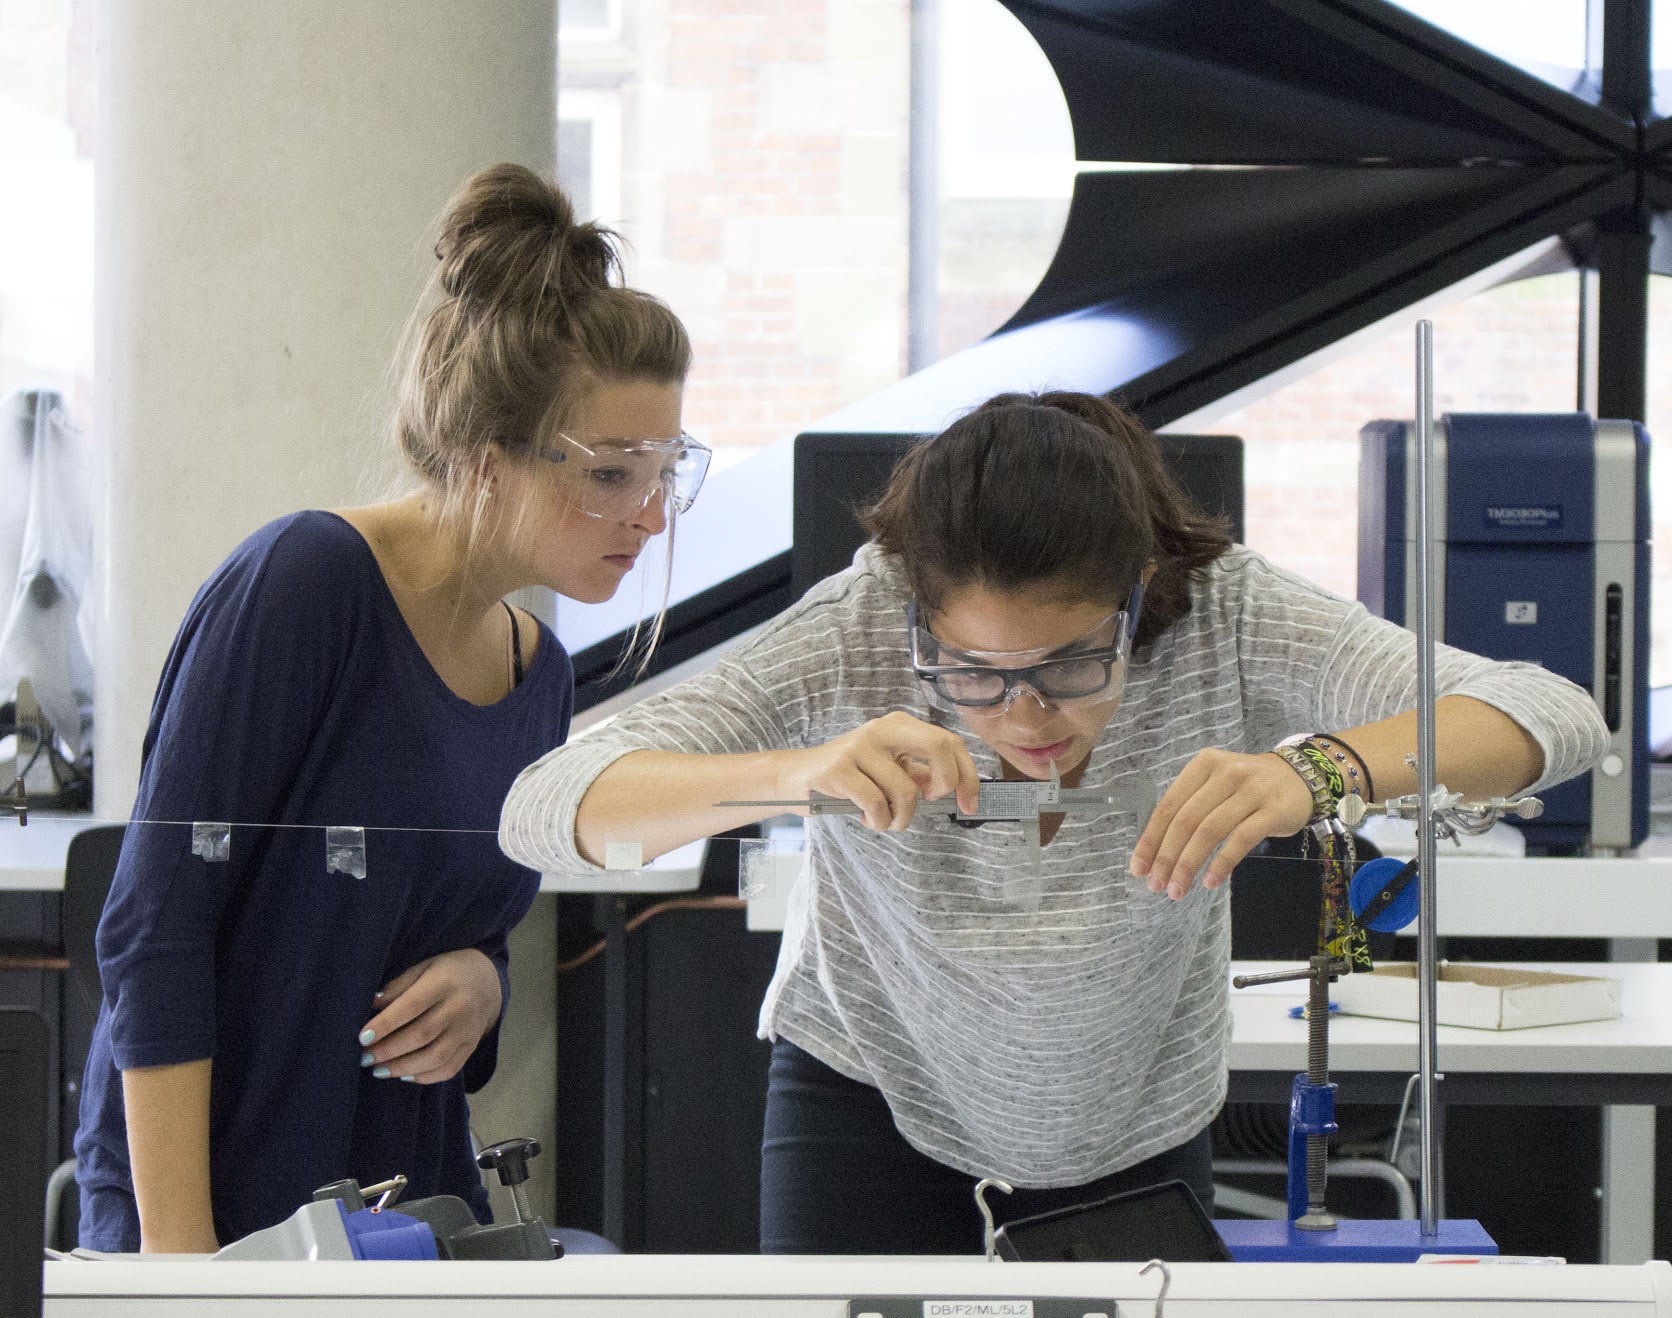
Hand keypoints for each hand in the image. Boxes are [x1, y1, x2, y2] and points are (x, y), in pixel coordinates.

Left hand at [358, 948, 502, 1083]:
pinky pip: (449, 1069)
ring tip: (378, 1070)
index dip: (386, 1023)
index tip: (363, 1037)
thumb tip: (372, 1007)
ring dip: (403, 1067)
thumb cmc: (448, 971)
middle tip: (364, 1058)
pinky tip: (405, 1075)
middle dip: (389, 1050)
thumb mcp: (424, 967)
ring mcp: (467, 1030)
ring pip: (435, 1057)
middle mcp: (459, 1007)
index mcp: (444, 982)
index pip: (412, 1006)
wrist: (489, 981)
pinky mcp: (471, 1046)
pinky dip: (425, 1077)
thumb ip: (399, 986)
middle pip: (422, 1035)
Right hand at [779, 711, 981, 831]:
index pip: (950, 743)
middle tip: (932, 804)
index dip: (968, 776)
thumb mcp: (889, 770)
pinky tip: (866, 818)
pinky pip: (877, 804)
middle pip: (939, 747)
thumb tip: (955, 789)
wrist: (797, 777)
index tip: (969, 804)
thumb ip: (919, 775)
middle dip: (947, 783)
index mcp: (901, 725)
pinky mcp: (839, 768)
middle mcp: (883, 728)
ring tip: (885, 821)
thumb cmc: (850, 776)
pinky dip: (878, 821)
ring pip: (906, 790)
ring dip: (900, 819)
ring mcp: (860, 746)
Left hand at [1129, 748, 1314, 899]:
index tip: (1139, 868)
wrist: (1301, 777)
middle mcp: (1225, 773)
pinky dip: (1222, 862)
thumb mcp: (1216, 785)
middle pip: (1186, 820)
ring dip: (1189, 864)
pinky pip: (1241, 839)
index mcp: (1203, 765)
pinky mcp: (1273, 810)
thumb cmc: (1248, 787)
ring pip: (1210, 831)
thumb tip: (1156, 852)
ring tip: (1178, 889)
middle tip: (1156, 885)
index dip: (1151, 839)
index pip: (1168, 806)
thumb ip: (1190, 808)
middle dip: (1166, 857)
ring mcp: (1251, 790)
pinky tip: (1209, 881)